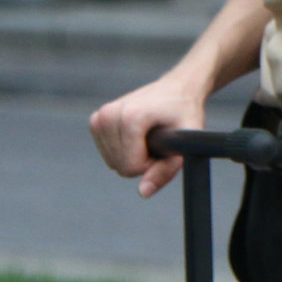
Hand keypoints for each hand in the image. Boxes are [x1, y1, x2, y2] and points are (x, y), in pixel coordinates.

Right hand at [90, 66, 211, 197]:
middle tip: (159, 141)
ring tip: (149, 136)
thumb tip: (143, 192)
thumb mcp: (185, 144)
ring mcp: (100, 117)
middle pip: (120, 167)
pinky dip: (123, 151)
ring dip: (133, 157)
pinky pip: (108, 155)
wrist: (177, 88)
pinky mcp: (96, 121)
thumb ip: (165, 171)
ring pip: (113, 162)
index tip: (165, 146)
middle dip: (142, 162)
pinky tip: (137, 135)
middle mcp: (109, 115)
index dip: (153, 164)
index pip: (131, 168)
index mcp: (130, 117)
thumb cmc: (185, 114)